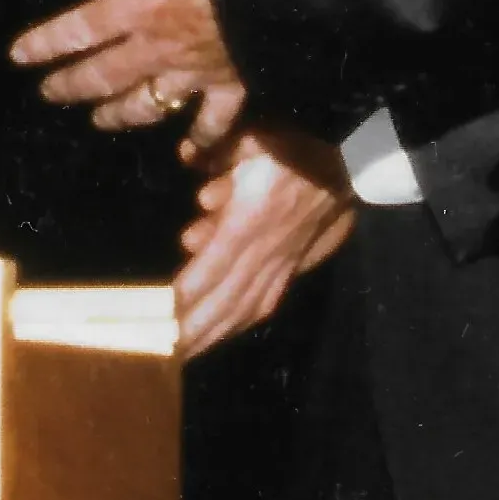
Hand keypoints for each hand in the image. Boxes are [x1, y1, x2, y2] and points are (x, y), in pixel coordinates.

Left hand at [11, 0, 244, 144]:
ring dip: (119, 113)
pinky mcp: (232, 89)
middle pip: (105, 75)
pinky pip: (212, 123)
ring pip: (148, 103)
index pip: (80, 29)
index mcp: (138, 5)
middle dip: (73, 85)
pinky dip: (200, 140)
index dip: (46, 43)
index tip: (18, 57)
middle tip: (48, 94)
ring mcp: (194, 74)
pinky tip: (188, 155)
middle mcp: (158, 48)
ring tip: (100, 121)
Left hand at [175, 128, 354, 358]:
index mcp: (248, 224)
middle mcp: (261, 255)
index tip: (156, 319)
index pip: (209, 269)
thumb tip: (188, 157)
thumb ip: (217, 153)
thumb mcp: (253, 141)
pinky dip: (235, 327)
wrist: (343, 171)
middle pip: (221, 303)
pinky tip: (218, 337)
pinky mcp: (288, 273)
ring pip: (239, 311)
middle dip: (190, 333)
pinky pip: (258, 307)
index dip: (183, 298)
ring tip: (180, 358)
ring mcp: (277, 268)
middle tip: (159, 357)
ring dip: (210, 337)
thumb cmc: (292, 153)